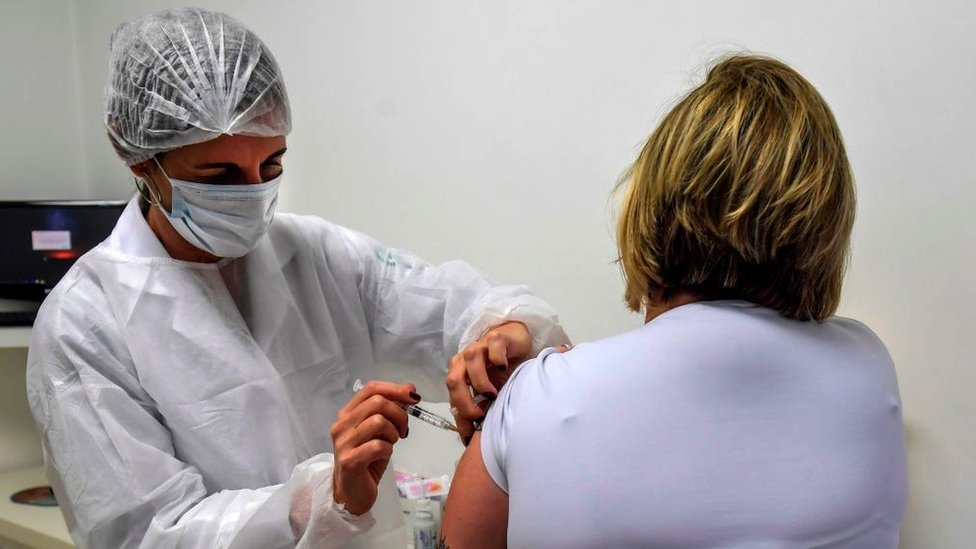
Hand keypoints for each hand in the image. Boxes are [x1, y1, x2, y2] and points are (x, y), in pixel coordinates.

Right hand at [330, 380, 418, 514]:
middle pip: (377, 402)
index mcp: (347, 413)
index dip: (395, 389)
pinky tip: (384, 455)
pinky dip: (388, 449)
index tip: (413, 397)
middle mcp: (341, 424)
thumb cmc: (367, 459)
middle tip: (403, 430)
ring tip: (391, 444)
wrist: (352, 492)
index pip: (371, 388)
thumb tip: (410, 389)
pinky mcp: (349, 461)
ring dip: (393, 433)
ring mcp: (343, 443)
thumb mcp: (380, 431)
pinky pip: (378, 445)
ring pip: (378, 421)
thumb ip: (390, 410)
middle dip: (399, 414)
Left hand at [447, 322, 532, 443]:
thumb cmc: (500, 370)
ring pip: (470, 360)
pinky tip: (503, 368)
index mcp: (459, 375)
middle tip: (479, 415)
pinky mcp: (496, 338)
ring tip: (493, 394)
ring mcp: (479, 347)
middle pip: (453, 380)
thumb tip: (476, 436)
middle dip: (464, 402)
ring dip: (479, 381)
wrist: (514, 341)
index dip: (459, 419)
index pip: (452, 399)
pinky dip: (496, 358)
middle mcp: (464, 361)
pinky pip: (493, 346)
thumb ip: (481, 408)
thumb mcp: (490, 393)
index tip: (469, 438)